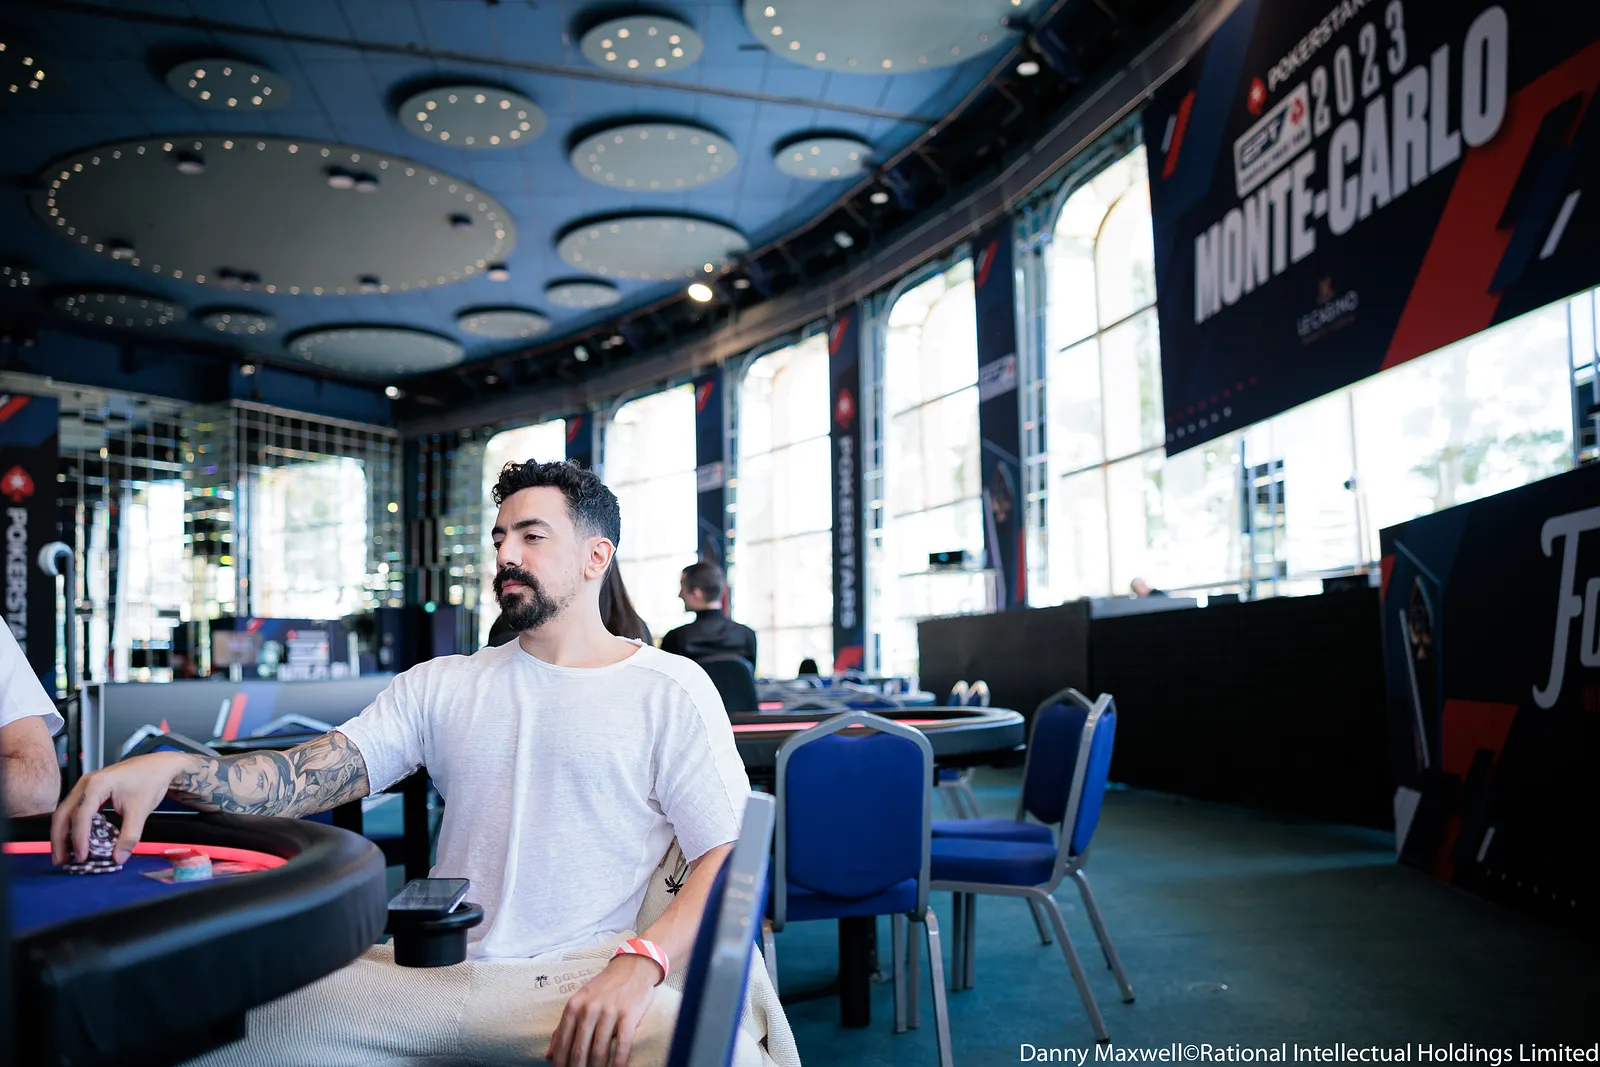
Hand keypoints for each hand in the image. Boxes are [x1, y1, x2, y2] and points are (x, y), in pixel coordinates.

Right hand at [51, 752, 192, 864]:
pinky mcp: (90, 790)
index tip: (81, 857)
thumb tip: (118, 858)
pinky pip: (75, 809)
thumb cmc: (150, 781)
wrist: (160, 764)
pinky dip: (73, 825)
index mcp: (96, 785)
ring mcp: (86, 785)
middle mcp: (86, 783)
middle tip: (61, 861)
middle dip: (60, 839)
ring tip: (65, 854)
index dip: (79, 839)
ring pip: (66, 811)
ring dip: (63, 833)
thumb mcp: (141, 811)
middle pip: (63, 814)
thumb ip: (129, 836)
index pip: (80, 816)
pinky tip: (76, 839)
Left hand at [547, 953, 660, 1066]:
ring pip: (599, 1050)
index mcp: (574, 1006)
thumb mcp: (579, 1001)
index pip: (563, 1042)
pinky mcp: (629, 1014)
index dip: (561, 1062)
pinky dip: (618, 1062)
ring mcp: (609, 1011)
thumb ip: (563, 1027)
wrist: (632, 967)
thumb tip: (549, 1055)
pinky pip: (622, 1044)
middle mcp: (589, 1008)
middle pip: (579, 1050)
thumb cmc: (603, 987)